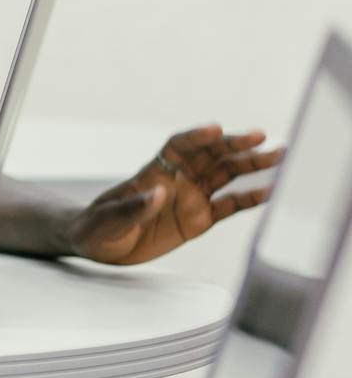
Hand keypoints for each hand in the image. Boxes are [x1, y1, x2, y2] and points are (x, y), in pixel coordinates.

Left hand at [66, 125, 281, 265]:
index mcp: (154, 172)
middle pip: (211, 155)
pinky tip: (270, 191)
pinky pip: (229, 205)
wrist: (98, 247)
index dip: (197, 136)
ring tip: (280, 156)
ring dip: (252, 165)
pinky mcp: (199, 219)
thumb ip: (134, 206)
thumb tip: (160, 192)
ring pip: (226, 175)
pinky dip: (249, 198)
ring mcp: (191, 197)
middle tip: (260, 138)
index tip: (215, 130)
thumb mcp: (109, 219)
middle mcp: (177, 179)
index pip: (179, 146)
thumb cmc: (97, 227)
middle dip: (235, 145)